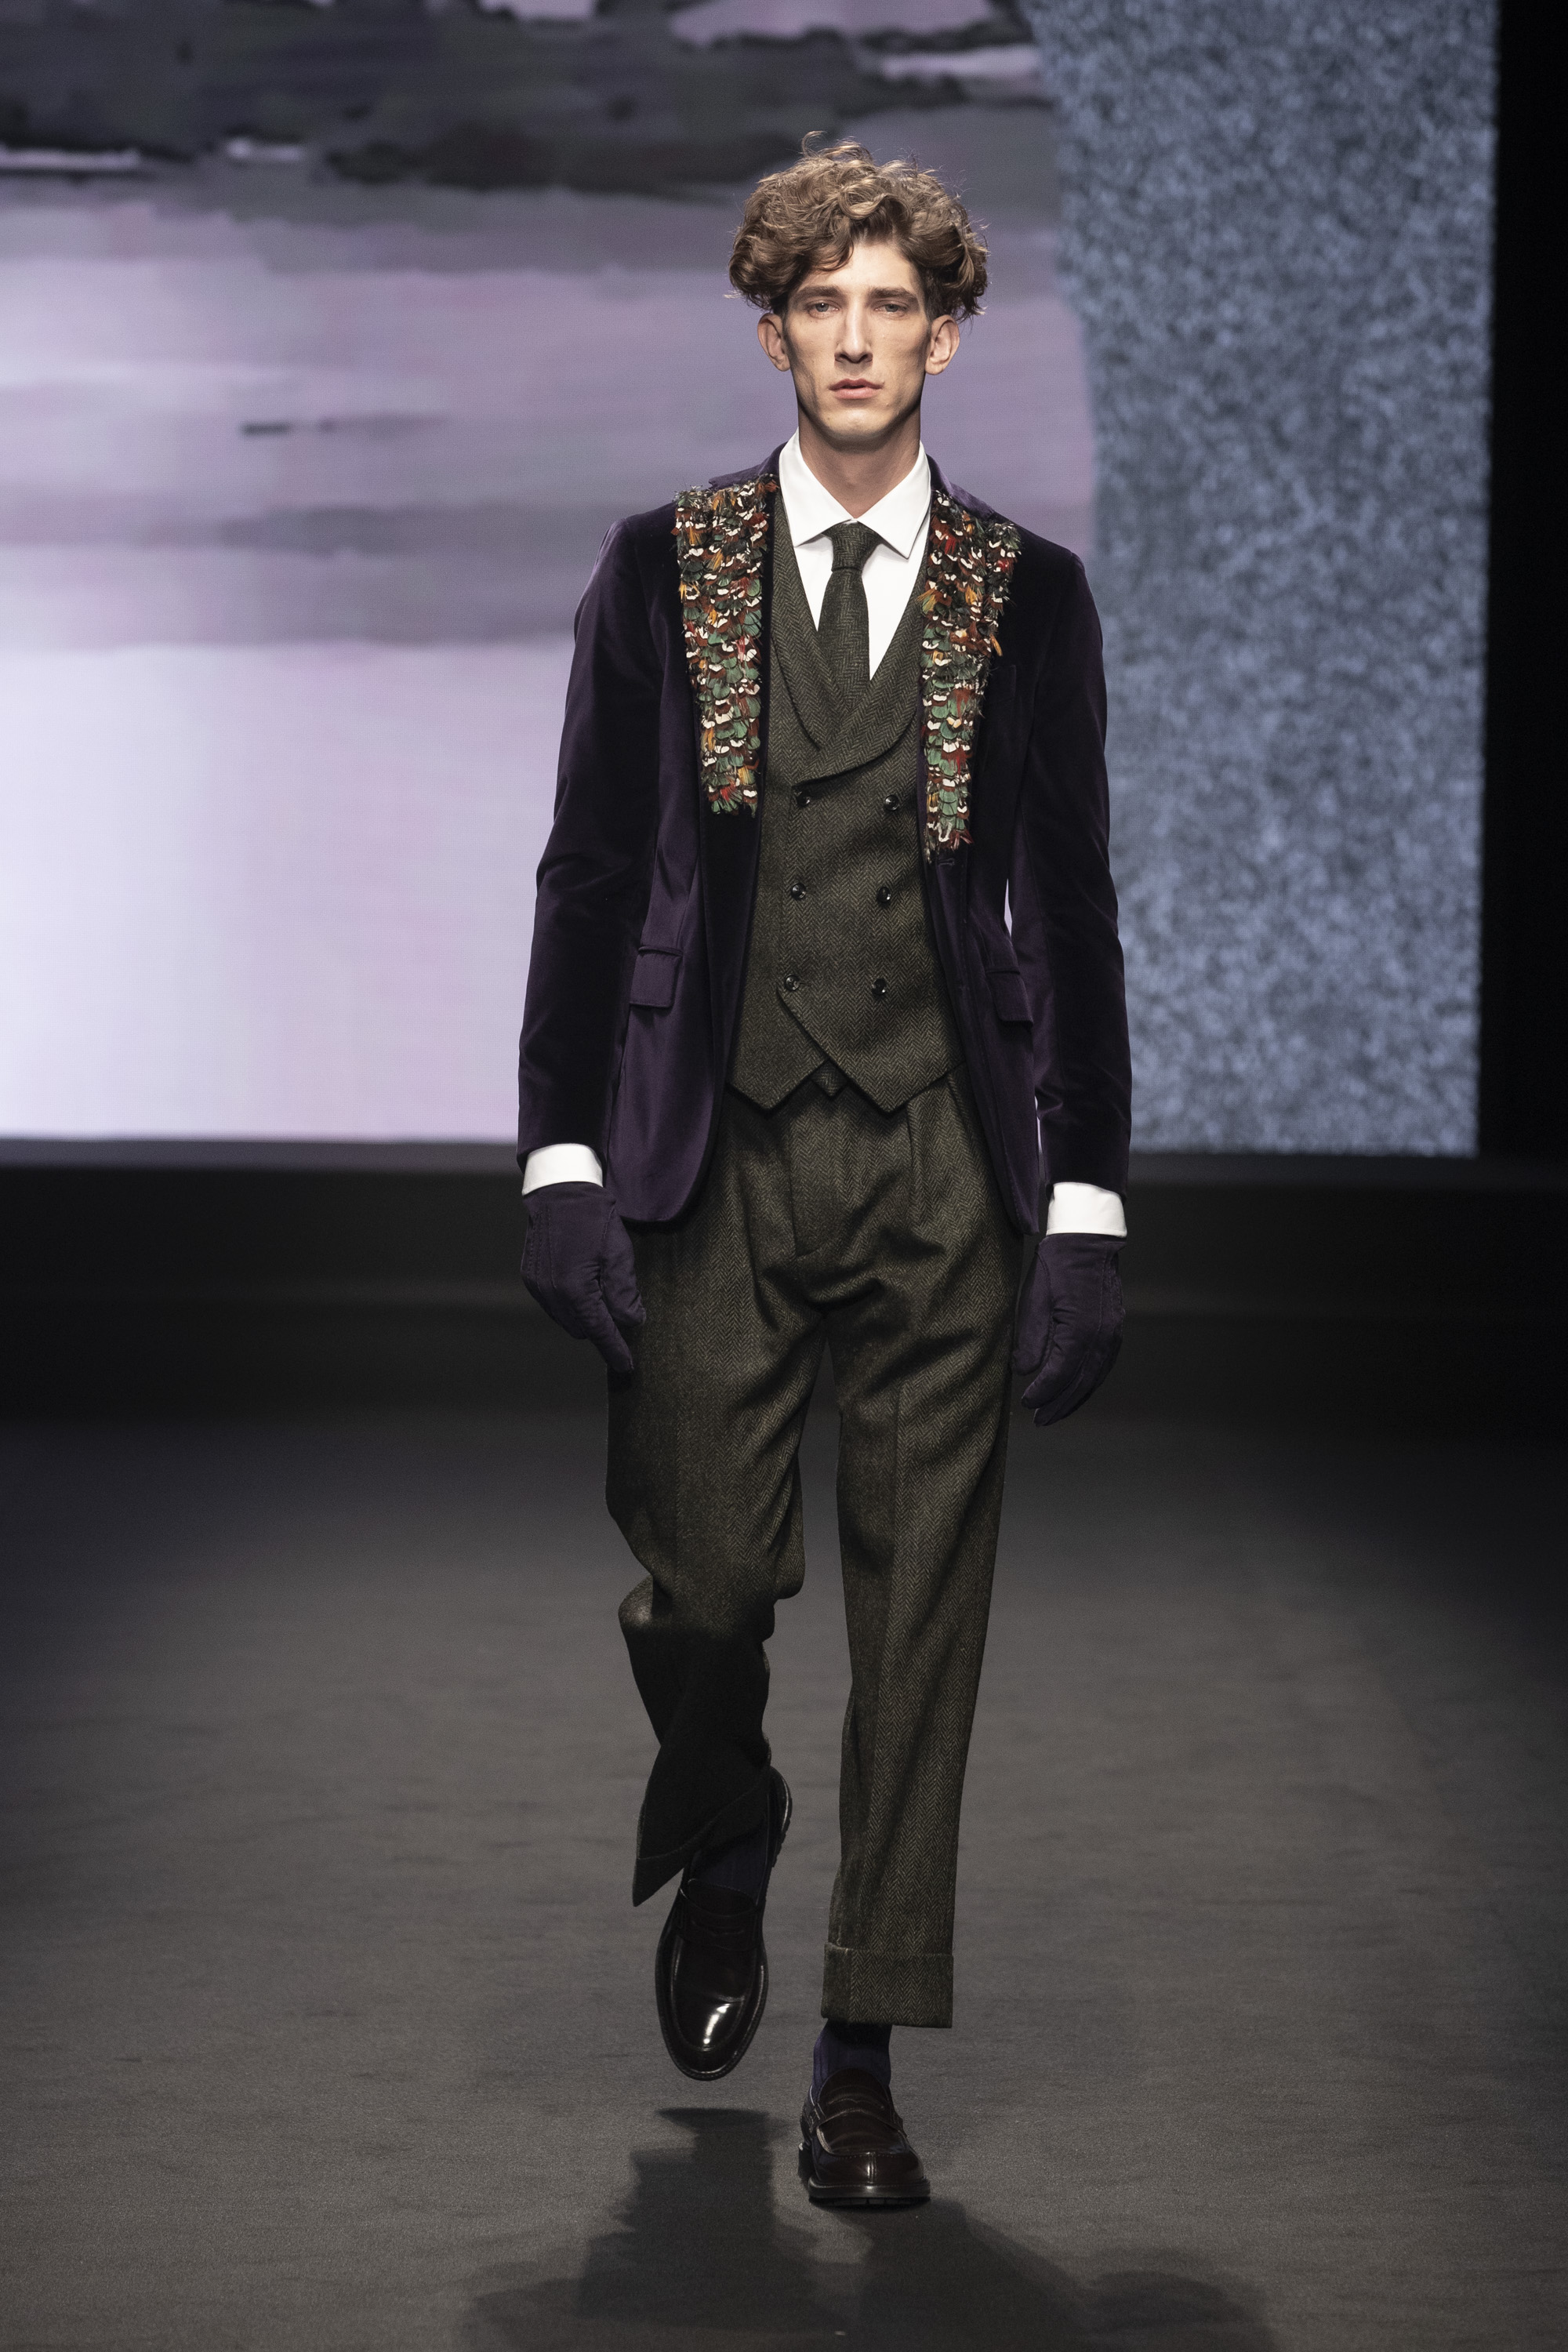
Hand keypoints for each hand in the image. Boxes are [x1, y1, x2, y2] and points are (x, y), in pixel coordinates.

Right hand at [521, 1182, 644, 1375]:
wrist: (560, 1191)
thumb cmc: (595, 1221)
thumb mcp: (619, 1256)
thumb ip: (624, 1295)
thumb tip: (631, 1323)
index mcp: (576, 1290)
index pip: (600, 1331)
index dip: (615, 1350)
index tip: (627, 1366)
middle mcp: (552, 1294)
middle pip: (583, 1329)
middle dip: (603, 1328)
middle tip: (623, 1315)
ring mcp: (538, 1287)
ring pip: (567, 1320)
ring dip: (586, 1316)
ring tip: (602, 1293)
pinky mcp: (531, 1279)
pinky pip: (554, 1306)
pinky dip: (571, 1304)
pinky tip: (583, 1285)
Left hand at [1012, 1233, 1123, 1425]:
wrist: (1088, 1240)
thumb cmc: (1056, 1267)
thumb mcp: (1034, 1300)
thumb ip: (1030, 1339)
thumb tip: (1024, 1372)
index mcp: (1079, 1330)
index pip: (1059, 1374)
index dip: (1042, 1392)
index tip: (1026, 1403)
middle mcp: (1101, 1337)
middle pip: (1080, 1383)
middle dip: (1059, 1404)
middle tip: (1041, 1420)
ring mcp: (1112, 1334)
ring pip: (1095, 1377)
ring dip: (1075, 1398)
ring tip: (1056, 1412)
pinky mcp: (1115, 1329)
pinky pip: (1103, 1365)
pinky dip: (1089, 1382)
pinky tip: (1076, 1388)